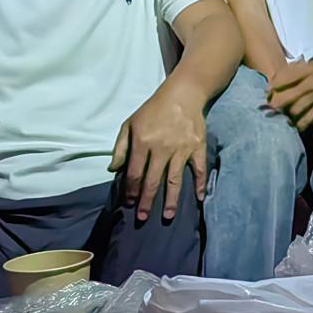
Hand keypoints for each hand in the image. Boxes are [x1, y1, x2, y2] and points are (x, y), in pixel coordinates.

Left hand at [110, 88, 207, 222]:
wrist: (183, 94)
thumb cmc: (153, 110)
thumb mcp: (130, 124)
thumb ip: (120, 147)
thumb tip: (113, 169)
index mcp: (143, 143)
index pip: (134, 173)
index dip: (131, 191)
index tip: (129, 204)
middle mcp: (161, 148)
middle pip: (152, 181)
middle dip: (147, 202)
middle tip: (142, 218)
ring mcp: (181, 149)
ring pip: (174, 180)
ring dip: (171, 200)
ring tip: (168, 216)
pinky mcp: (197, 147)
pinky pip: (198, 169)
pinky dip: (199, 184)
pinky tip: (199, 198)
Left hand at [267, 58, 312, 132]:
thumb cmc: (305, 71)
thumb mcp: (296, 66)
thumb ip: (281, 75)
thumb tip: (268, 91)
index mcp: (308, 69)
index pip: (287, 78)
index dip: (274, 86)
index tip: (267, 91)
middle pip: (291, 96)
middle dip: (276, 103)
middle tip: (269, 106)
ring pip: (297, 110)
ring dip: (284, 113)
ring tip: (277, 113)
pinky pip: (306, 119)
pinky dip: (296, 123)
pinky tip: (289, 122)